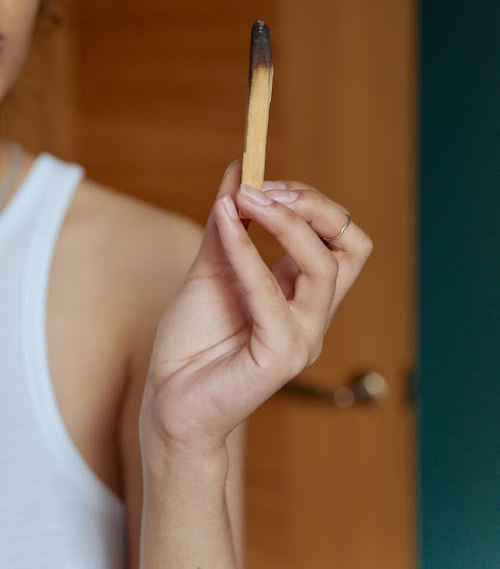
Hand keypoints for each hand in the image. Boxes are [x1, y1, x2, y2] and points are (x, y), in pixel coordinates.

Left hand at [140, 159, 372, 458]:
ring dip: (285, 222)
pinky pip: (271, 294)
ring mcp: (302, 338)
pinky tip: (224, 222)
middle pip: (350, 248)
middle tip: (268, 187)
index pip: (341, 240)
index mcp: (303, 294)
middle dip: (315, 206)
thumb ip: (228, 223)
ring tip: (247, 198)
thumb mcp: (211, 267)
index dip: (313, 203)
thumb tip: (238, 169)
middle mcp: (313, 315)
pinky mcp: (279, 356)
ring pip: (323, 268)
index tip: (266, 180)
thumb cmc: (192, 340)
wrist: (167, 400)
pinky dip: (247, 251)